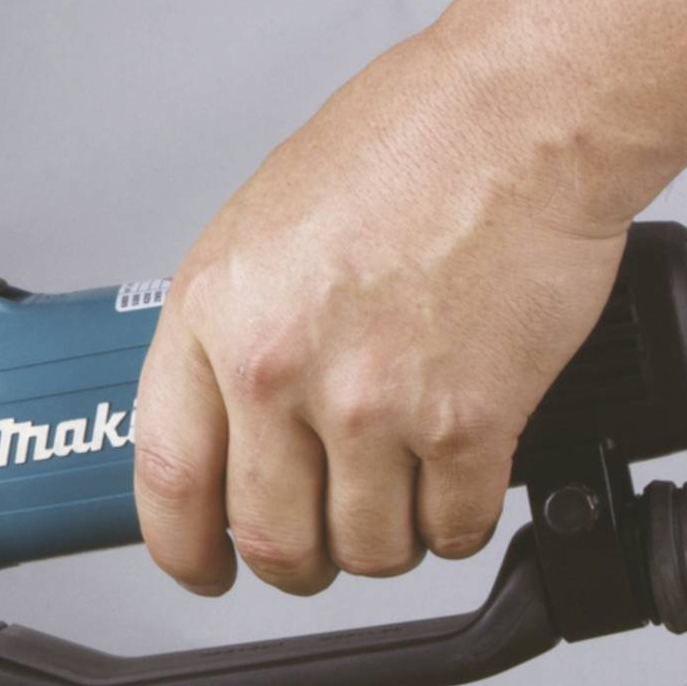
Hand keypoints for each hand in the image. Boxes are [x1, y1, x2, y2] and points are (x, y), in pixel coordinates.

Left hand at [133, 29, 629, 596]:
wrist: (517, 120)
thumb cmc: (402, 146)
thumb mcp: (260, 229)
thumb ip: (232, 329)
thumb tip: (224, 420)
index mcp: (213, 314)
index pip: (169, 477)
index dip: (182, 547)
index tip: (202, 565)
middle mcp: (279, 367)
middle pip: (271, 536)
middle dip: (295, 563)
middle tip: (315, 550)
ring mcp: (373, 403)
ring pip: (366, 549)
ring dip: (384, 546)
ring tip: (398, 500)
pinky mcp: (470, 424)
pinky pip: (453, 528)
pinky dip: (456, 525)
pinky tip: (459, 483)